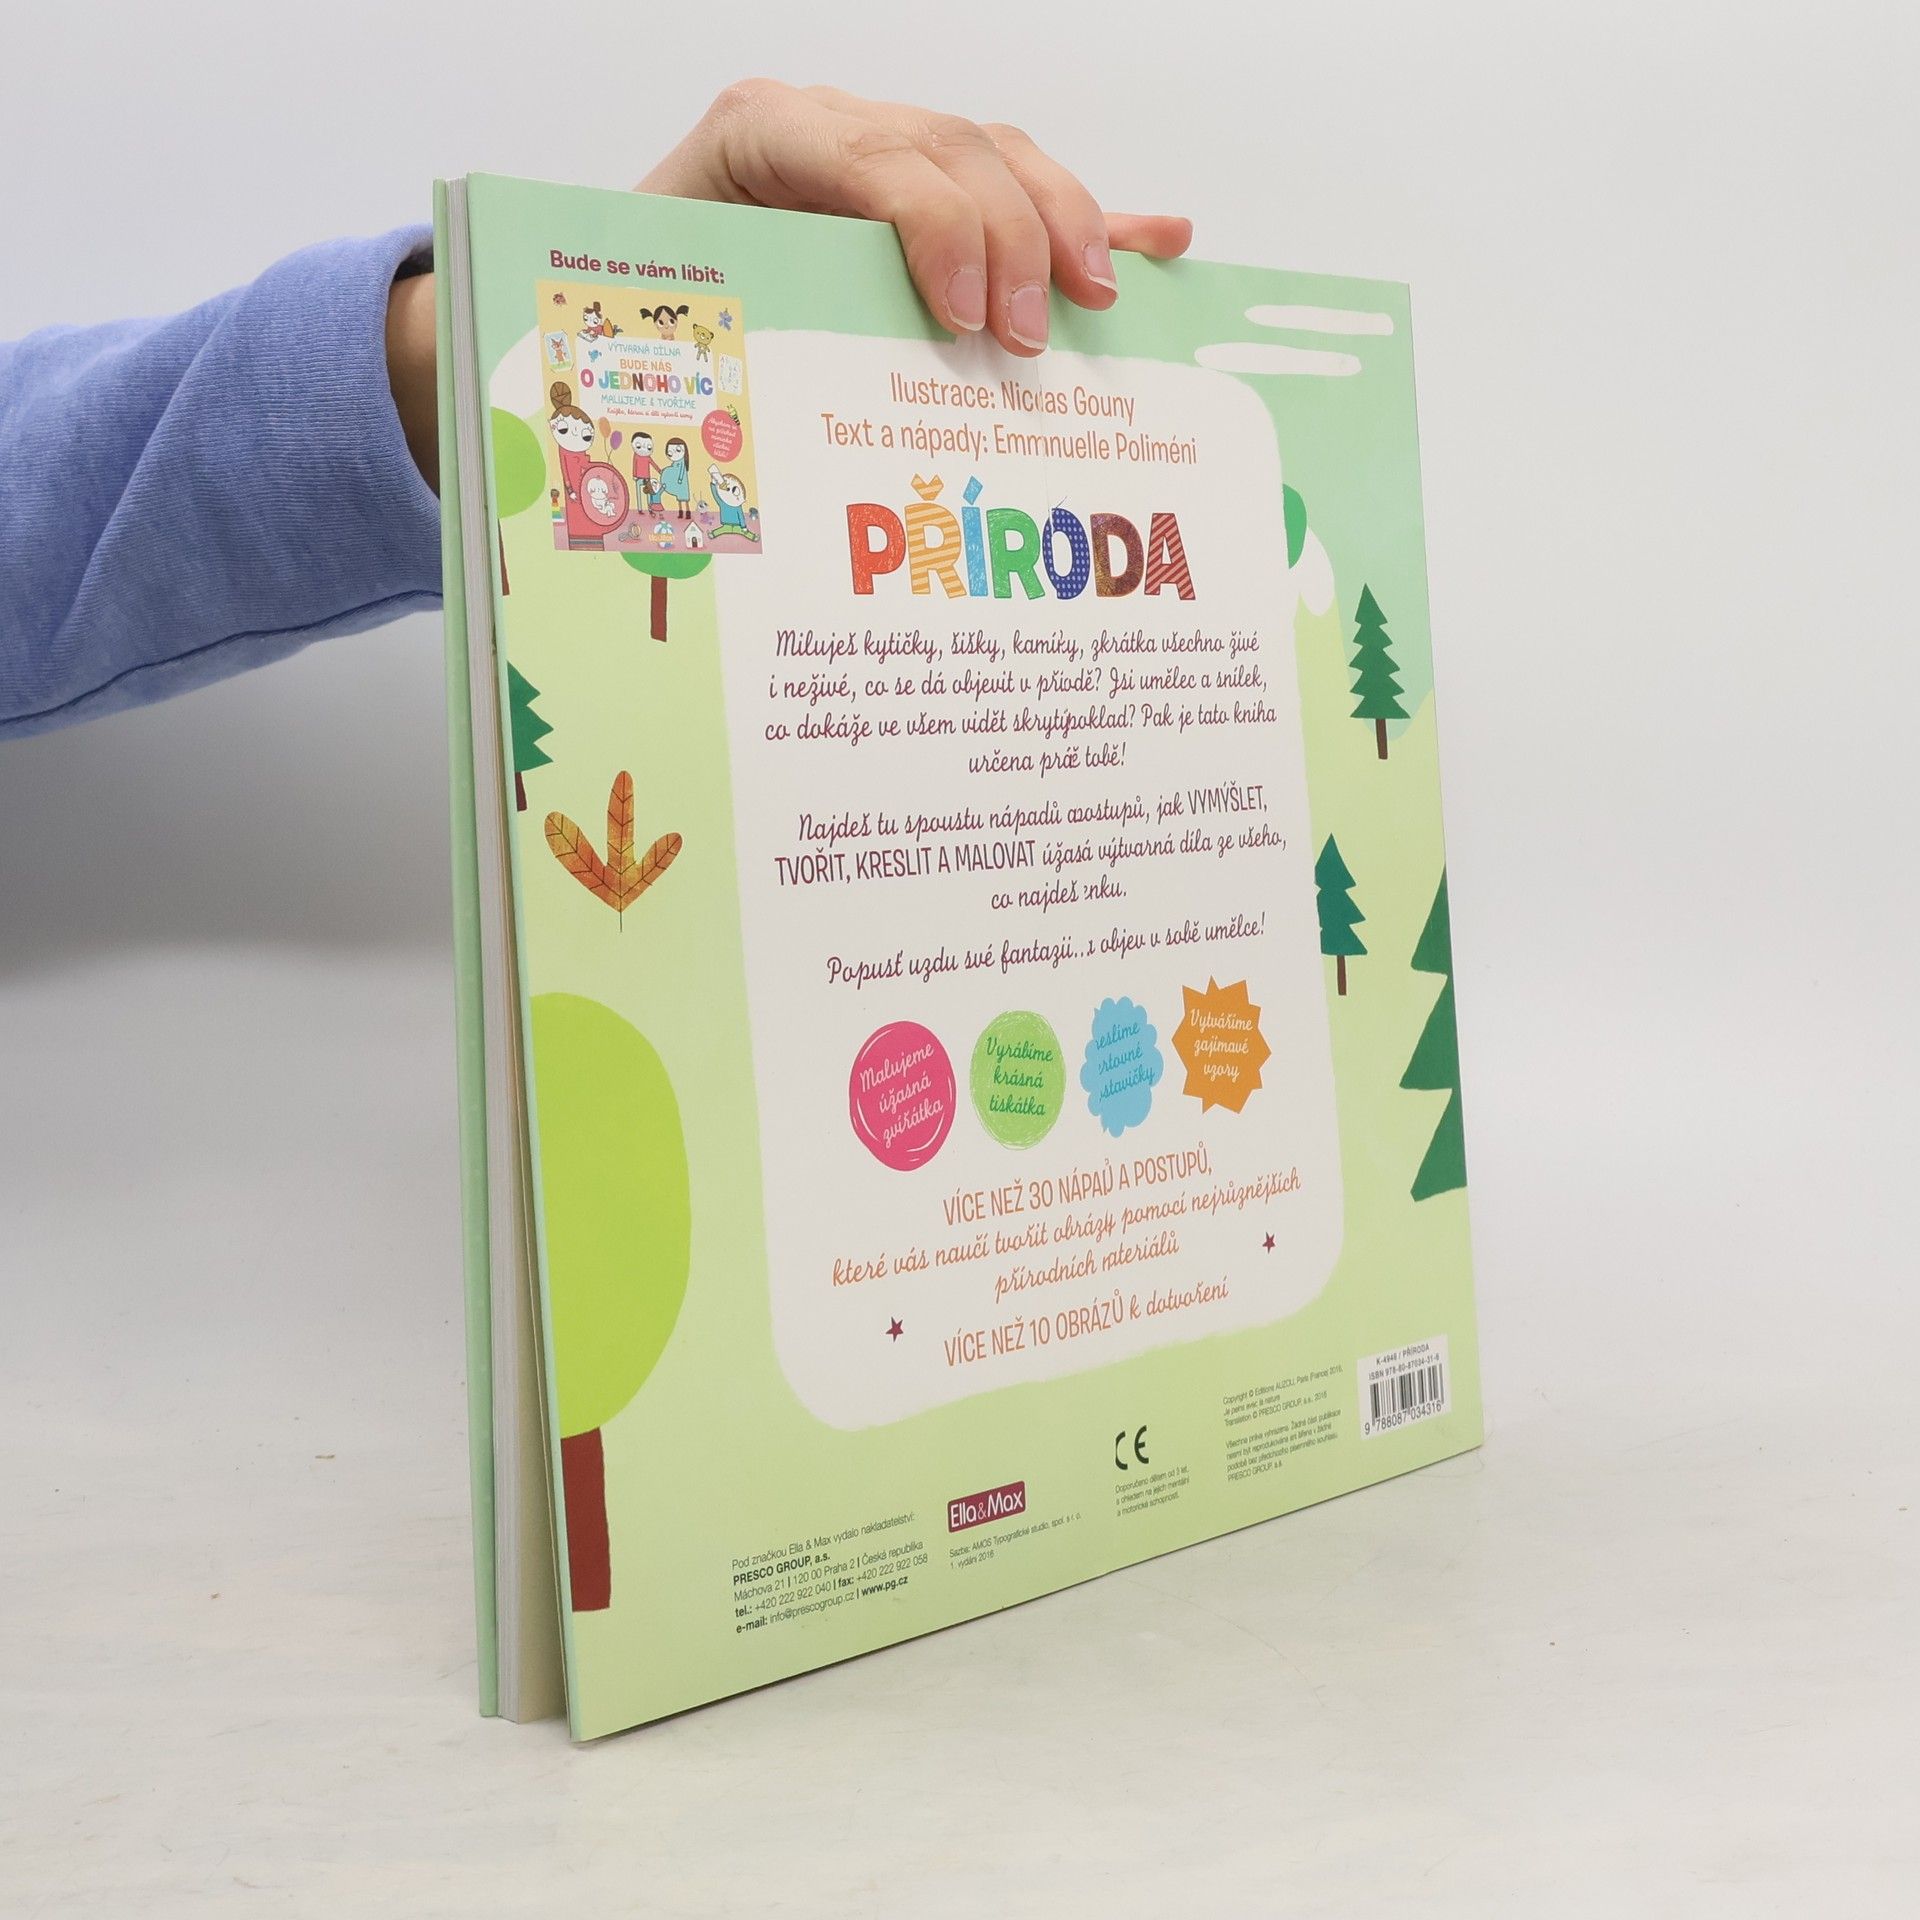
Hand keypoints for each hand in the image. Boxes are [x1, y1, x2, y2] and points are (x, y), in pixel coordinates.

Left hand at [637, 81, 1191, 356]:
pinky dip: (1090, 220)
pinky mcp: (924, 193)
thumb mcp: (668, 303)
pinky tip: (1159, 240)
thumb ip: (731, 317)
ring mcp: (888, 152)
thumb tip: (775, 388)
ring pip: (1000, 158)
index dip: (940, 227)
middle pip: (957, 147)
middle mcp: (833, 128)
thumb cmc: (645, 302)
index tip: (967, 319)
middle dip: (1013, 237)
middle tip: (1028, 339)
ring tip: (1102, 297)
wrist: (621, 283)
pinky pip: (1017, 191)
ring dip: (1066, 224)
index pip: (878, 156)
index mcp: (764, 135)